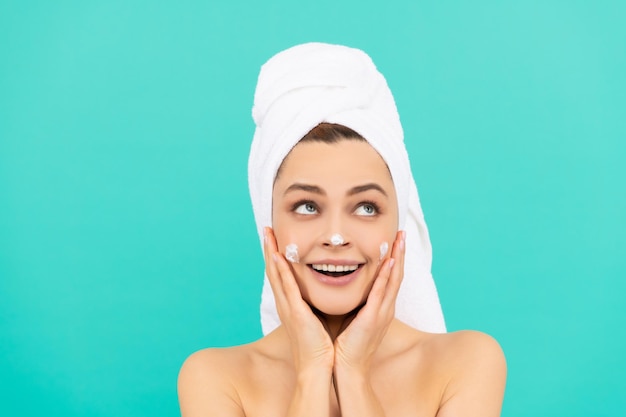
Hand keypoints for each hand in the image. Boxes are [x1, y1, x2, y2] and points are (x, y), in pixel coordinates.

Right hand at [264, 227, 334, 374]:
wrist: (318, 368)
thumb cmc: (320, 345)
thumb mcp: (316, 317)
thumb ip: (316, 302)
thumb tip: (325, 288)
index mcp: (291, 304)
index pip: (280, 274)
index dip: (275, 255)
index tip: (275, 237)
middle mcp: (285, 303)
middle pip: (273, 270)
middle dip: (269, 248)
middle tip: (266, 228)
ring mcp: (288, 308)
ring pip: (276, 275)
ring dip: (271, 253)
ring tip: (268, 234)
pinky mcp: (295, 313)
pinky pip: (286, 288)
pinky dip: (280, 271)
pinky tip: (277, 256)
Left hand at [333, 230, 405, 373]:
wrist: (347, 368)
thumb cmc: (346, 344)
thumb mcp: (353, 316)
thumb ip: (355, 301)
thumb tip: (345, 284)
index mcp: (380, 308)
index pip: (390, 278)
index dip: (394, 258)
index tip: (394, 239)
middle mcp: (385, 308)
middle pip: (397, 275)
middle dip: (400, 253)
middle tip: (402, 233)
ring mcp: (381, 313)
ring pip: (393, 280)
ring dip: (397, 259)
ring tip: (399, 240)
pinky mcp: (373, 319)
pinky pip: (381, 294)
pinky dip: (386, 277)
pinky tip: (389, 263)